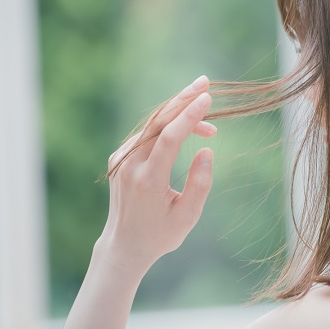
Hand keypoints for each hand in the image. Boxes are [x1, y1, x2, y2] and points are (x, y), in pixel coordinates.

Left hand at [96, 75, 216, 276]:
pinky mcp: (120, 158)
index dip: (189, 116)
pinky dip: (168, 125)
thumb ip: (200, 184)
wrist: (124, 245)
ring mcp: (121, 160)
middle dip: (182, 100)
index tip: (207, 99)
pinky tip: (187, 127)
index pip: (169, 138)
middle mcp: (130, 166)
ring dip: (179, 115)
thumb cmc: (160, 234)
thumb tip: (206, 150)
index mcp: (148, 180)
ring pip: (153, 125)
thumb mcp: (188, 216)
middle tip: (205, 83)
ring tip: (208, 120)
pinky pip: (147, 133)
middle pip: (158, 122)